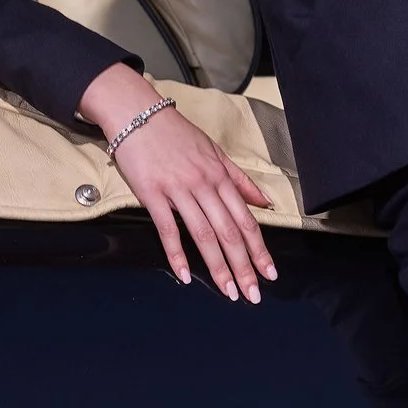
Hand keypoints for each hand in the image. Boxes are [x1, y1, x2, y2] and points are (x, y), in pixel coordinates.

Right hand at [80, 63, 278, 303]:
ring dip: (217, 266)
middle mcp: (204, 184)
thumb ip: (239, 180)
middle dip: (243, 266)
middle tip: (252, 294)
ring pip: (203, 234)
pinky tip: (185, 274)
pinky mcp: (152, 194)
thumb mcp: (214, 152)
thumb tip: (264, 202)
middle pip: (229, 232)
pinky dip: (177, 254)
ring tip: (228, 291)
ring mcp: (178, 190)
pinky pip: (168, 229)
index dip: (259, 249)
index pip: (246, 219)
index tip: (269, 273)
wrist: (137, 114)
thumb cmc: (176, 134)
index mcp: (220, 176)